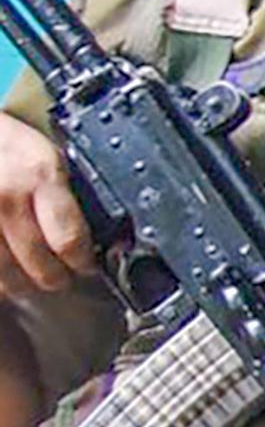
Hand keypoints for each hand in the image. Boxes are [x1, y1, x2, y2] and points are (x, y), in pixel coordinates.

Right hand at [0, 118, 94, 298]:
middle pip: (39, 266)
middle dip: (55, 278)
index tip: (85, 267)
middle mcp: (7, 197)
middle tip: (60, 279)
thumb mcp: (43, 154)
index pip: (70, 240)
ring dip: (21, 284)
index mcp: (40, 175)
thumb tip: (93, 234)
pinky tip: (5, 271)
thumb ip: (63, 194)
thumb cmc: (3, 141)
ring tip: (29, 280)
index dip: (82, 262)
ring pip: (5, 276)